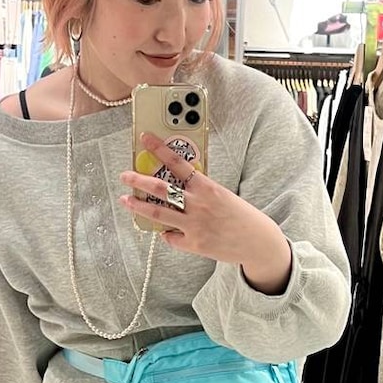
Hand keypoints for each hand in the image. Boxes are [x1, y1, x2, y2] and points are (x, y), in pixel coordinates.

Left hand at [118, 132, 286, 273]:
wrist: (257, 242)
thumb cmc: (240, 216)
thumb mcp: (222, 195)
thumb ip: (199, 191)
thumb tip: (175, 189)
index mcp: (207, 187)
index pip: (178, 163)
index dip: (160, 149)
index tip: (145, 138)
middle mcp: (199, 205)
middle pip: (161, 189)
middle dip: (138, 180)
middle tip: (124, 175)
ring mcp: (194, 225)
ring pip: (158, 213)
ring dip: (138, 206)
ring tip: (125, 200)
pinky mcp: (194, 244)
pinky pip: (170, 238)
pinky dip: (166, 233)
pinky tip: (167, 231)